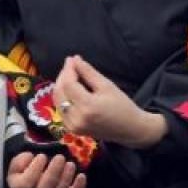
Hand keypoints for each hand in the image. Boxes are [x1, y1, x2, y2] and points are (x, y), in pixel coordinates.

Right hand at [5, 152, 87, 187]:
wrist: (32, 177)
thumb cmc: (25, 168)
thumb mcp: (17, 162)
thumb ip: (19, 161)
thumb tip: (30, 159)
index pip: (27, 183)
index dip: (35, 169)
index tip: (42, 156)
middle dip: (54, 172)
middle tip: (60, 157)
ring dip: (66, 177)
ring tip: (70, 164)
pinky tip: (81, 176)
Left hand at [53, 55, 167, 147]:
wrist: (129, 129)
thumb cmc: (122, 105)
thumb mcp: (106, 85)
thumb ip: (88, 72)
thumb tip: (74, 59)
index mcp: (87, 107)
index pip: (68, 84)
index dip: (68, 69)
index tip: (71, 59)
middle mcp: (76, 118)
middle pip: (60, 92)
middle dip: (63, 76)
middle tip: (70, 64)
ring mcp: (73, 126)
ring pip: (58, 101)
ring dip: (61, 86)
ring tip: (70, 74)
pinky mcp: (72, 129)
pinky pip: (61, 110)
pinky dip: (63, 97)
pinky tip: (70, 89)